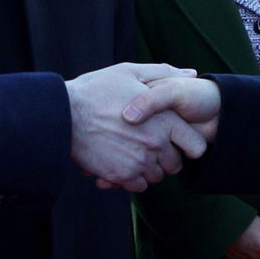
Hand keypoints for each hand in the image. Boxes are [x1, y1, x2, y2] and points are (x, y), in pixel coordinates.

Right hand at [67, 63, 204, 192]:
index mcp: (165, 120)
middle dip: (167, 157)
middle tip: (151, 146)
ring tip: (134, 153)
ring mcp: (138, 163)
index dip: (188, 144)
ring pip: (157, 176)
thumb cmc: (96, 90)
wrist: (63, 115)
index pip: (196, 146)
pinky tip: (122, 163)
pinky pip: (138, 186)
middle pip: (176, 165)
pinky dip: (133, 178)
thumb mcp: (130, 73)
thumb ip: (164, 73)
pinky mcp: (121, 175)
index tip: (178, 141)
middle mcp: (156, 144)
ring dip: (149, 168)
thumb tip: (191, 73)